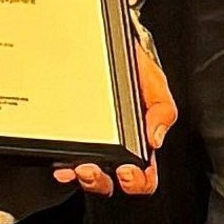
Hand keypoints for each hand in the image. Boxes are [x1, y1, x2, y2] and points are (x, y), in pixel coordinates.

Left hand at [53, 40, 176, 195]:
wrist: (107, 40)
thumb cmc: (134, 66)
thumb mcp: (155, 84)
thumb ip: (162, 109)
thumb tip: (155, 139)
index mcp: (139, 142)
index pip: (143, 176)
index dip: (138, 182)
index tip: (129, 171)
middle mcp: (114, 148)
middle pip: (110, 182)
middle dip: (102, 183)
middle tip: (94, 169)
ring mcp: (89, 144)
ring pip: (86, 176)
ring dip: (82, 178)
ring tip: (78, 166)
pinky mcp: (68, 135)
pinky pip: (64, 158)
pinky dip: (62, 166)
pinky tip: (61, 164)